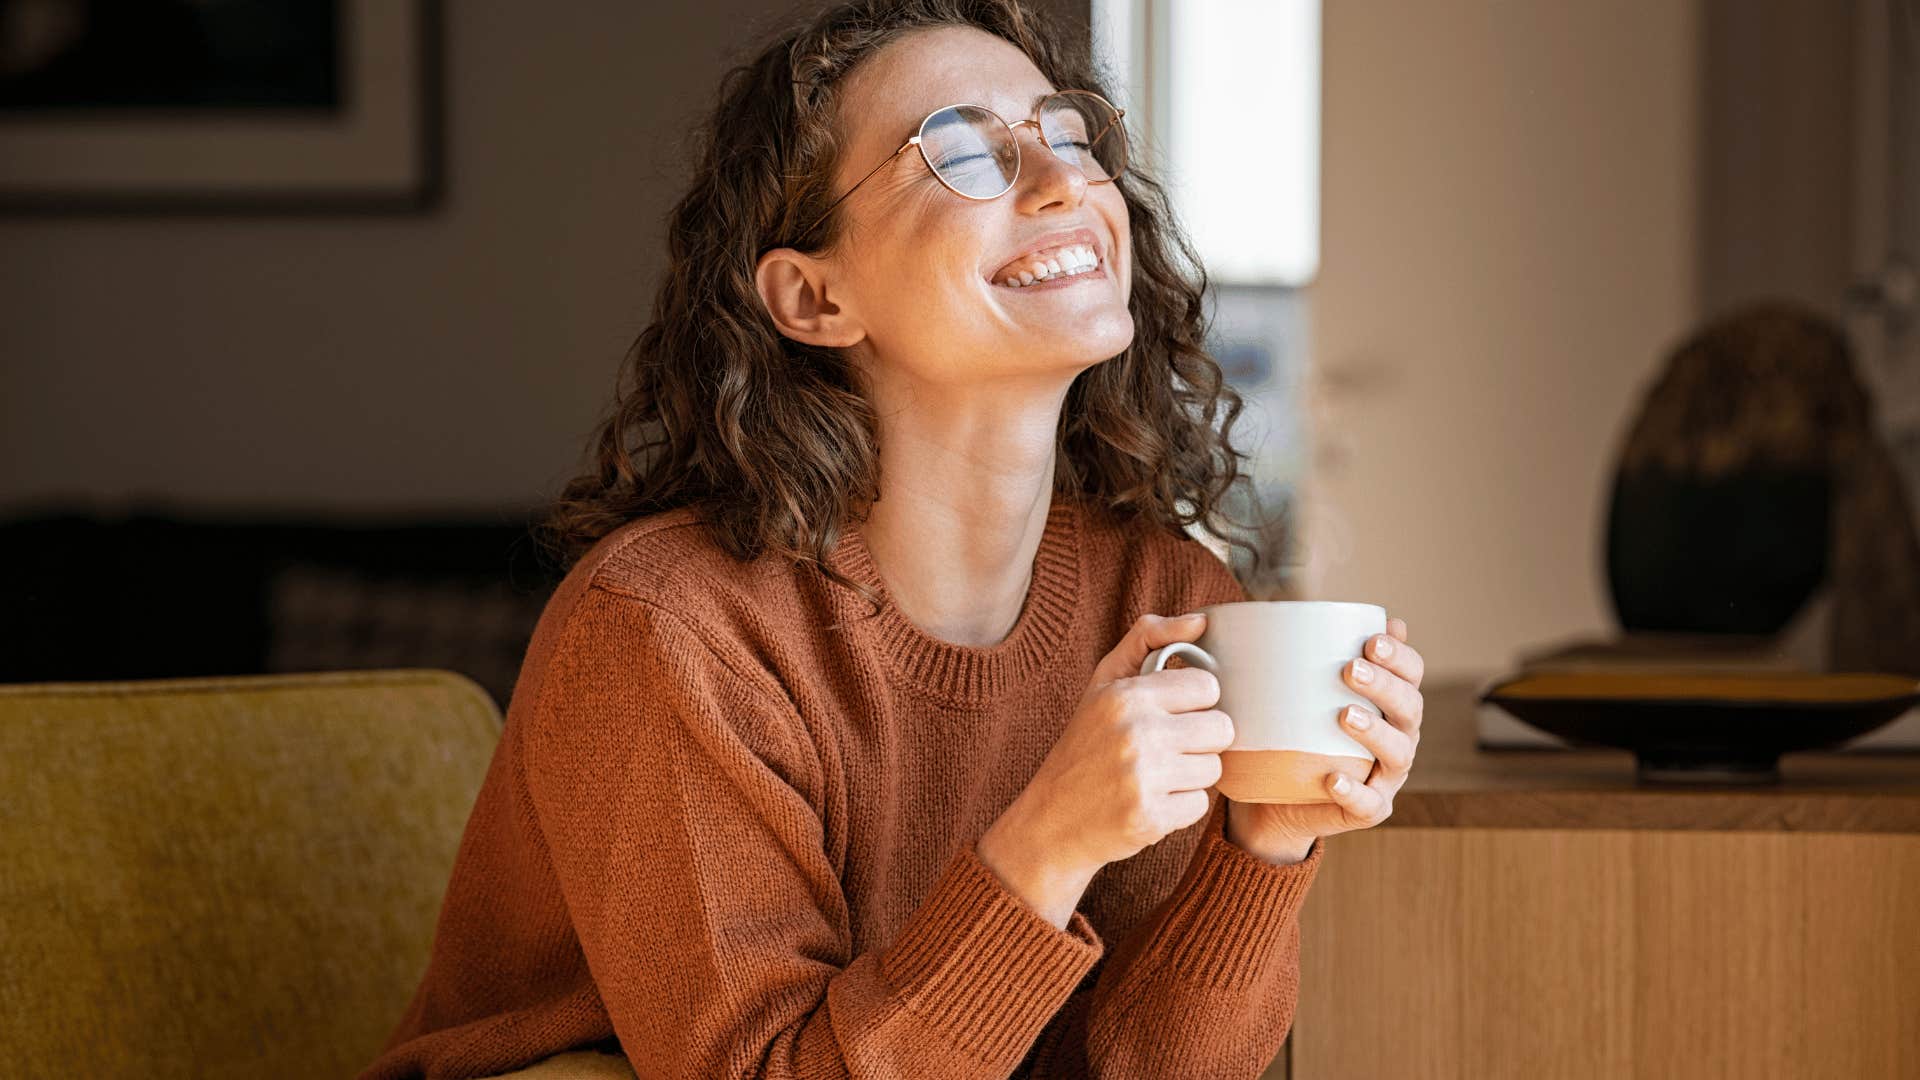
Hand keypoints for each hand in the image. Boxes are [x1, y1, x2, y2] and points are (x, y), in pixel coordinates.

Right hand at [978, 612, 1233, 925]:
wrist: (1050, 820)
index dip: (1195, 702)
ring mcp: (1144, 778)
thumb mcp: (1104, 683)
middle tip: (1168, 747)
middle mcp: (1136, 733)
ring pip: (1214, 769)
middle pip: (1221, 729)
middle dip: (1200, 740)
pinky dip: (1180, 807)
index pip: (1208, 687)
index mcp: (1127, 695)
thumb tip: (1201, 620)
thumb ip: (1148, 639)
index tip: (1172, 713)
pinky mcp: (1151, 818)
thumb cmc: (1084, 745)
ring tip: (1156, 775)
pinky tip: (1150, 801)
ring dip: (1191, 775)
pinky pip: (1200, 805)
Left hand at [1225, 617, 1424, 861]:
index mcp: (1390, 703)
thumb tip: (1300, 607)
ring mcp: (1386, 777)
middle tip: (1350, 669)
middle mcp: (1398, 737)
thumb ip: (1306, 655)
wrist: (1275, 798)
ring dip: (1375, 732)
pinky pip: (1368, 804)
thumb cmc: (1293, 732)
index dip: (1401, 657)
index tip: (1371, 640)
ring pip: (1398, 754)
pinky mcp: (1368, 810)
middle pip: (1410, 708)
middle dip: (1385, 686)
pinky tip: (1334, 778)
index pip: (1411, 674)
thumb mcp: (1297, 691)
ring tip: (1345, 715)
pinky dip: (1354, 791)